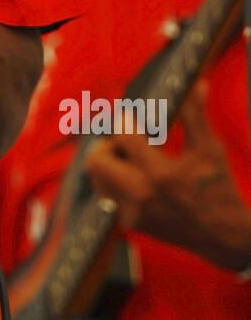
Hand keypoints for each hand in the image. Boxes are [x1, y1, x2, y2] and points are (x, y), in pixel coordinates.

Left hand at [84, 84, 250, 270]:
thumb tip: (197, 84)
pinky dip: (115, 181)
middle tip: (125, 141)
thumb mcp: (211, 149)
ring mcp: (133, 212)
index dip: (124, 119)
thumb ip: (197, 115)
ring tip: (129, 157)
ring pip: (97, 178)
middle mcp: (141, 194)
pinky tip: (136, 176)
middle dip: (107, 144)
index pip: (123, 134)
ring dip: (107, 162)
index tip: (131, 115)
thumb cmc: (218, 187)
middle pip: (96, 159)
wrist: (222, 235)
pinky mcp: (130, 223)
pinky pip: (107, 195)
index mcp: (161, 173)